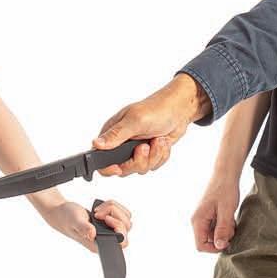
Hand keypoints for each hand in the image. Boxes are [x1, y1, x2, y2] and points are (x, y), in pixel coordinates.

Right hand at [40, 197, 131, 253]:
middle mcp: (106, 239)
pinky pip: (122, 214)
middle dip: (115, 214)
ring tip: (98, 210)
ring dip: (114, 209)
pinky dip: (114, 207)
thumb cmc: (66, 218)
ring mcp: (109, 231)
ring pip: (126, 219)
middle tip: (98, 213)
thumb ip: (83, 228)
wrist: (62, 212)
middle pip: (127, 227)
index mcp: (99, 244)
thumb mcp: (74, 221)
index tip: (106, 219)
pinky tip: (102, 208)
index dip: (119, 228)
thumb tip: (93, 234)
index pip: (123, 242)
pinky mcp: (110, 222)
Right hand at [94, 73, 208, 176]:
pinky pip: (153, 165)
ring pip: (141, 168)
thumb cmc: (157, 109)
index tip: (119, 168)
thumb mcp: (135, 121)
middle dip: (139, 160)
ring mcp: (136, 150)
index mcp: (113, 133)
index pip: (101, 158)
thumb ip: (116, 135)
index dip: (108, 168)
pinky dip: (161, 155)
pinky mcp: (149, 153)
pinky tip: (162, 142)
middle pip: (124, 168)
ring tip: (157, 140)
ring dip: (153, 156)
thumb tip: (96, 144)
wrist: (179, 110)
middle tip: (146, 146)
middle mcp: (122, 143)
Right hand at [192, 173, 240, 252]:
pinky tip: (230, 218)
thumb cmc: (225, 190)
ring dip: (224, 232)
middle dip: (221, 239)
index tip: (227, 241)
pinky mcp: (209, 216)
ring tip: (231, 220)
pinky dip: (224, 227)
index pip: (200, 246)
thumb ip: (222, 229)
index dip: (214, 248)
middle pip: (207, 242)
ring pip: (213, 235)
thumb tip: (219, 246)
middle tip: (232, 228)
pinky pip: (216, 228)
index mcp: (198, 220)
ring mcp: (203, 218)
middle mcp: (197, 221)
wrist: (226, 174)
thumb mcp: (226, 211)